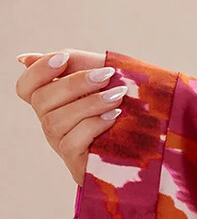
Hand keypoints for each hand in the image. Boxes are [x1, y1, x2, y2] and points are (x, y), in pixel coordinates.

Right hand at [15, 49, 122, 185]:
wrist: (149, 134)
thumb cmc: (124, 101)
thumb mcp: (100, 75)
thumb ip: (72, 63)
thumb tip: (25, 58)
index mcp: (52, 100)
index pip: (26, 87)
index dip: (38, 71)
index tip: (64, 58)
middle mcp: (50, 121)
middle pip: (41, 100)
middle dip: (74, 84)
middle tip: (106, 75)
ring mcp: (60, 141)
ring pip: (56, 121)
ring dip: (90, 104)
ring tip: (118, 95)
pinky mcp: (75, 160)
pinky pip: (72, 142)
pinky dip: (93, 125)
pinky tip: (114, 116)